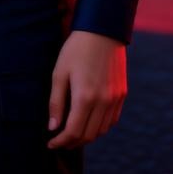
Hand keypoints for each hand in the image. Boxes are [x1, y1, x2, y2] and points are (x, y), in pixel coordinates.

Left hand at [47, 29, 126, 148]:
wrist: (103, 30)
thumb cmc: (76, 49)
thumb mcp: (59, 72)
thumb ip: (56, 102)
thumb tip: (52, 127)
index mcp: (85, 97)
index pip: (73, 132)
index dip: (61, 142)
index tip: (50, 143)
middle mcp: (103, 102)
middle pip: (88, 135)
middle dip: (72, 142)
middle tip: (60, 141)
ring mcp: (115, 99)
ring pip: (102, 130)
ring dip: (87, 136)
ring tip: (73, 133)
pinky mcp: (122, 94)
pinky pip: (112, 120)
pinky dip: (100, 126)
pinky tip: (90, 121)